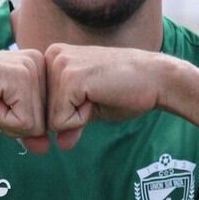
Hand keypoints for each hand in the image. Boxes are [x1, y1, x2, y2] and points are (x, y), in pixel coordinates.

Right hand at [0, 49, 51, 153]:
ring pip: (37, 125)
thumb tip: (46, 147)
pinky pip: (25, 122)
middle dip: (14, 124)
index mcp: (38, 68)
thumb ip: (27, 131)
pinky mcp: (20, 76)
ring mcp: (31, 67)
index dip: (19, 123)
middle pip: (45, 123)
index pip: (47, 118)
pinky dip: (3, 120)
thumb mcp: (3, 119)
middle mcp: (40, 63)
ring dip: (7, 122)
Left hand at [44, 44, 172, 150]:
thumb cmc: (127, 91)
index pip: (42, 105)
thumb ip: (69, 122)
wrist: (156, 79)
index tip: (93, 95)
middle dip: (70, 117)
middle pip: (42, 113)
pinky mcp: (69, 78)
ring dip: (77, 118)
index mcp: (53, 57)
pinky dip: (82, 120)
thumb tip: (59, 144)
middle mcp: (51, 55)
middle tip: (98, 95)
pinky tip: (99, 97)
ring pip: (50, 119)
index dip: (68, 113)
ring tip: (99, 95)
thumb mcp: (89, 108)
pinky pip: (60, 122)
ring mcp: (59, 65)